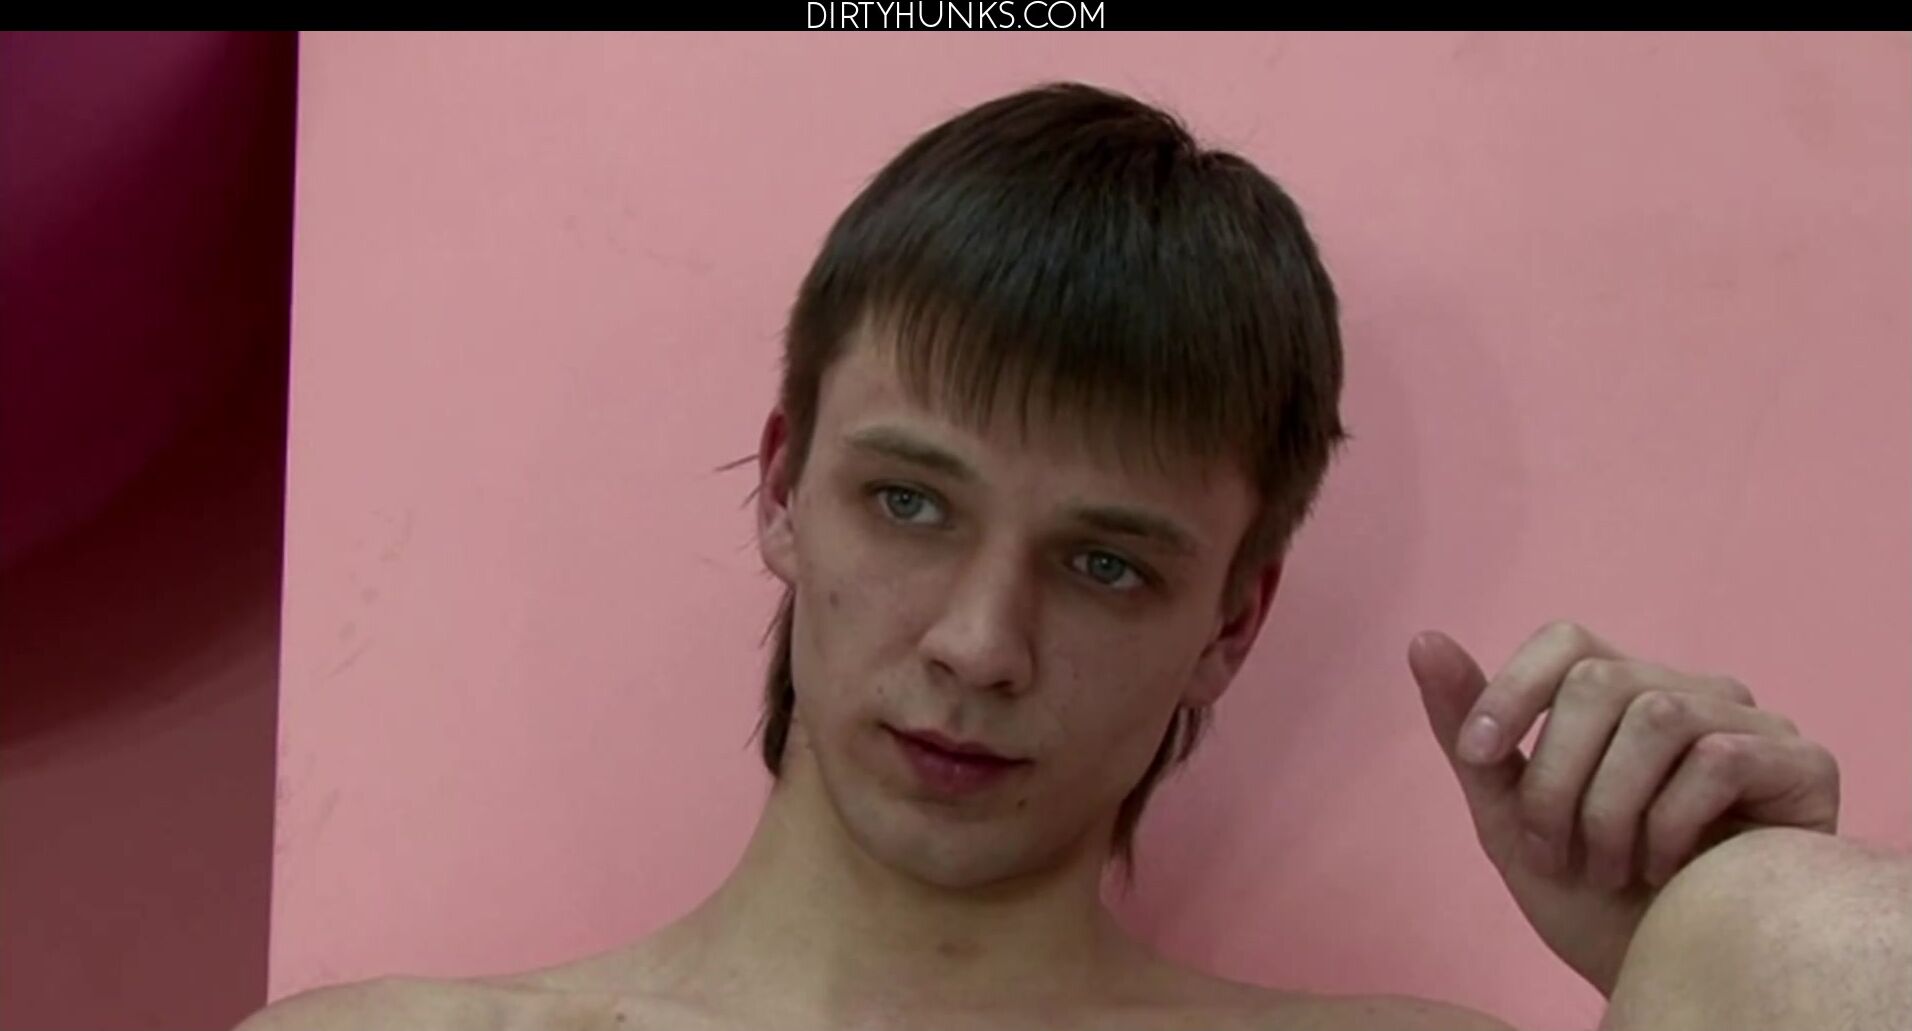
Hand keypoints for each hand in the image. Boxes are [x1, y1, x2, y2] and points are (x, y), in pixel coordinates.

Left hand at [1409, 621, 1839, 994]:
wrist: (1665, 977)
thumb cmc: (1593, 897)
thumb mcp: (1508, 815)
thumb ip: (1468, 729)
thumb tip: (1423, 640)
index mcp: (1624, 693)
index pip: (1566, 642)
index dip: (1512, 690)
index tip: (1475, 756)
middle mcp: (1692, 692)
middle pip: (1601, 680)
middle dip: (1556, 777)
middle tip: (1553, 852)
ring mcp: (1753, 724)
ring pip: (1658, 716)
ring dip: (1610, 809)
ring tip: (1608, 869)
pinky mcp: (1802, 766)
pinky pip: (1718, 759)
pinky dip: (1671, 825)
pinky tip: (1668, 872)